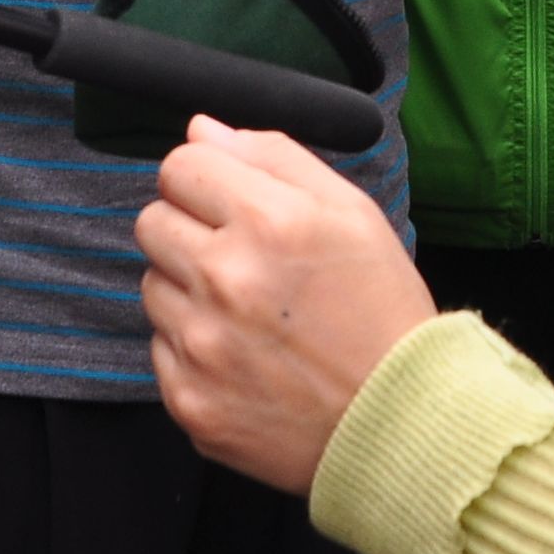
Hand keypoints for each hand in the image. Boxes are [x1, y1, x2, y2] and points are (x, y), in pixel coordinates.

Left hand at [136, 118, 434, 493]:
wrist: (401, 424)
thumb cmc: (380, 307)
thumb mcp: (349, 211)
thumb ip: (271, 156)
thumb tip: (201, 129)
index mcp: (267, 221)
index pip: (180, 165)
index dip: (206, 178)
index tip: (228, 202)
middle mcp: (225, 280)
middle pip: (152, 221)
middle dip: (189, 229)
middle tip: (238, 257)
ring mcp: (203, 347)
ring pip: (152, 285)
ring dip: (187, 289)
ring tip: (246, 311)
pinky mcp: (191, 403)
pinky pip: (160, 349)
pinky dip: (192, 348)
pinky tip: (243, 356)